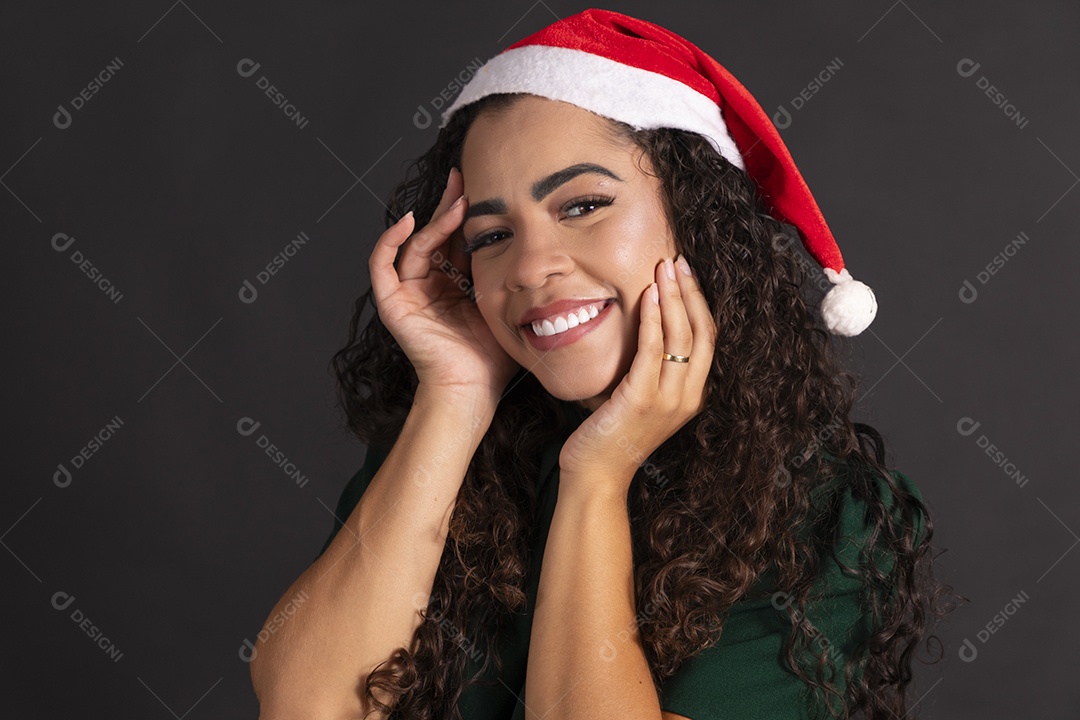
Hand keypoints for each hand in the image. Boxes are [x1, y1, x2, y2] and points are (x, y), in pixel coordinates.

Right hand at [368, 168, 519, 405]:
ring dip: (433, 220)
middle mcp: (430, 286)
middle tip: (464, 177)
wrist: (473, 388)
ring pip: (414, 244)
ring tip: (455, 201)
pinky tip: (407, 221)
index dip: (467, 215)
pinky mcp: (392, 304)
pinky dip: (390, 240)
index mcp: (455, 286)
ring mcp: (409, 294)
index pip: (458, 241)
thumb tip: (545, 253)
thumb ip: (513, 279)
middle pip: (435, 236)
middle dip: (450, 206)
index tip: (484, 187)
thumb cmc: (493, 358)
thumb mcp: (506, 305)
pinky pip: (382, 264)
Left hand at [558, 255, 715, 492]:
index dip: (699, 303)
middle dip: (691, 292)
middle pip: (701, 333)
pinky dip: (654, 318)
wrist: (595, 475)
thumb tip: (641, 330)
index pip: (706, 340)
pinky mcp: (642, 399)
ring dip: (674, 297)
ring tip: (664, 268)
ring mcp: (668, 400)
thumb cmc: (609, 437)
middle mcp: (687, 397)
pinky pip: (653, 349)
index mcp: (690, 396)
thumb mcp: (637, 399)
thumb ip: (647, 371)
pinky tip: (648, 296)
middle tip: (677, 261)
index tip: (686, 274)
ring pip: (682, 336)